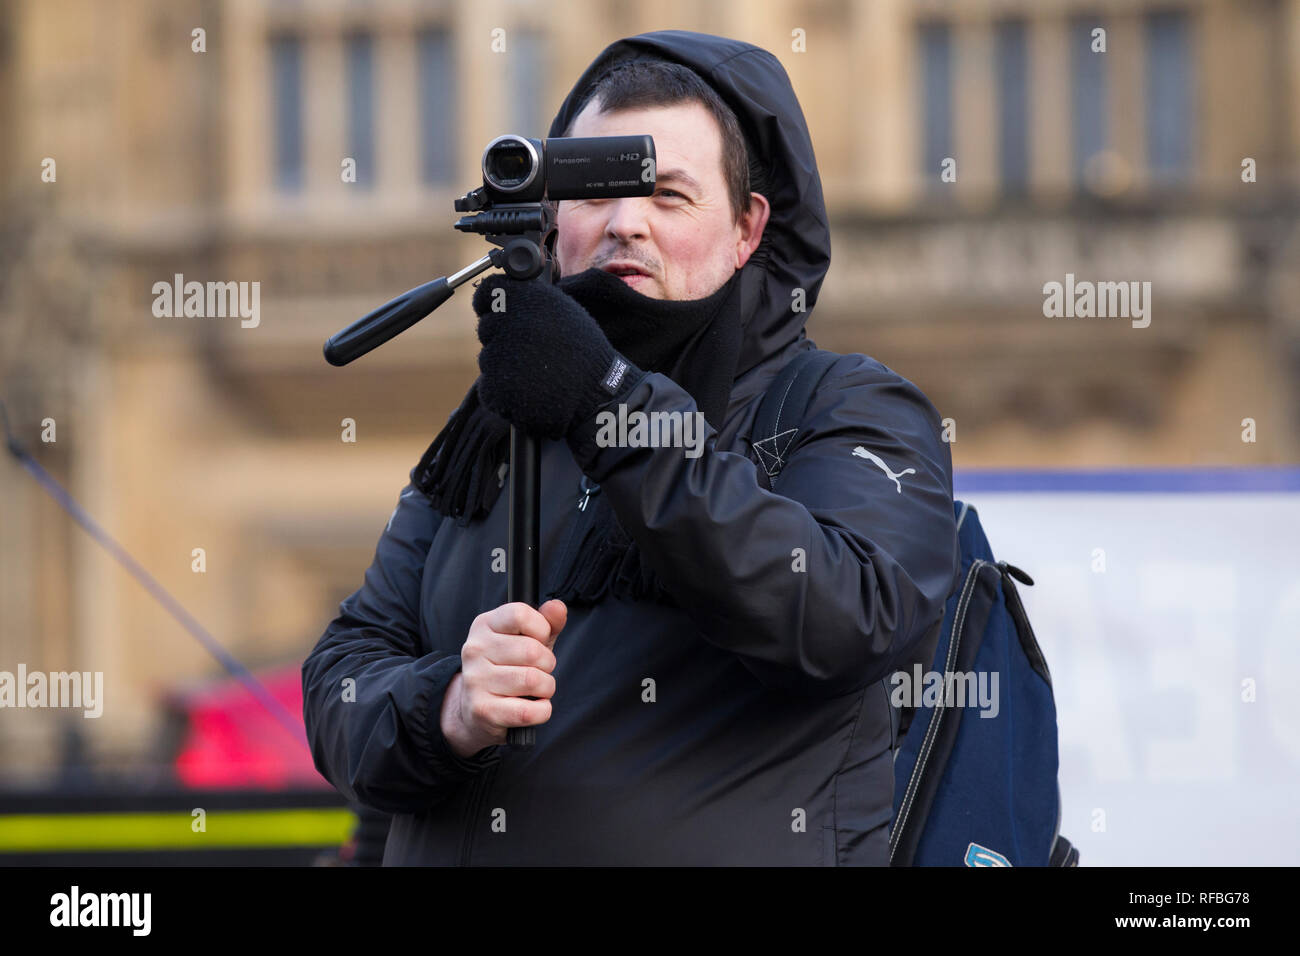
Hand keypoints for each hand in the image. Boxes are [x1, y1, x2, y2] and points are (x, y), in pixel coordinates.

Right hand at [439, 599, 567, 757]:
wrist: (474, 710)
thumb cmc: (507, 668)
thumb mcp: (527, 639)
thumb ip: (547, 622)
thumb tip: (557, 607)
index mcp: (484, 625)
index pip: (520, 614)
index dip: (541, 629)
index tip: (539, 641)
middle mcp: (475, 649)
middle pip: (532, 651)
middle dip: (547, 664)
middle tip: (539, 670)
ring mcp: (476, 680)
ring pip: (533, 680)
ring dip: (547, 687)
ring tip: (537, 689)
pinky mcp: (482, 710)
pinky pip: (529, 711)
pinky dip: (543, 711)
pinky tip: (535, 706)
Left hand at [472, 273, 621, 438]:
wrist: (596, 394)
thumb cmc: (584, 354)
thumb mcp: (563, 312)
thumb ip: (530, 300)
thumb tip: (504, 296)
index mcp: (527, 300)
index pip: (489, 292)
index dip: (489, 302)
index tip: (493, 309)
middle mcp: (510, 323)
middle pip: (487, 328)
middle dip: (502, 338)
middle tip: (530, 350)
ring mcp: (499, 357)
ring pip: (489, 359)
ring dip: (504, 366)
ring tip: (535, 372)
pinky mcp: (496, 387)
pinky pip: (490, 387)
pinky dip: (504, 391)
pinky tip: (529, 389)